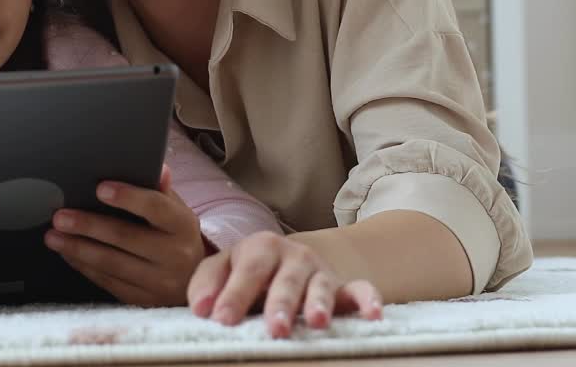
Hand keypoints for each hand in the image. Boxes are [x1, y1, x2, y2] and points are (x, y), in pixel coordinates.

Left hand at [44, 164, 204, 305]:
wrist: (196, 283)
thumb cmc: (177, 237)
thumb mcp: (177, 212)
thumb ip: (162, 192)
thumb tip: (158, 167)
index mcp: (183, 226)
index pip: (155, 208)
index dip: (128, 197)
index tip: (100, 188)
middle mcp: (174, 255)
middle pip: (125, 237)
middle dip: (88, 225)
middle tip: (60, 216)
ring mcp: (159, 282)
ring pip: (111, 263)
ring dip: (77, 248)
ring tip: (53, 236)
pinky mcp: (143, 301)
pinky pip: (108, 281)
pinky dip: (84, 267)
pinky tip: (68, 254)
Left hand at [186, 231, 382, 338]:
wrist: (285, 260)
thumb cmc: (249, 272)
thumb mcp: (223, 269)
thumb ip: (207, 285)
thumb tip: (201, 307)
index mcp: (260, 248)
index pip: (247, 271)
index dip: (234, 295)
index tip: (221, 320)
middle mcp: (293, 256)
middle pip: (287, 279)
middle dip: (281, 302)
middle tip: (274, 327)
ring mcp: (320, 271)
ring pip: (322, 286)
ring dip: (320, 303)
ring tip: (317, 322)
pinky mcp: (344, 287)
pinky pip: (362, 290)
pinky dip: (369, 300)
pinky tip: (374, 315)